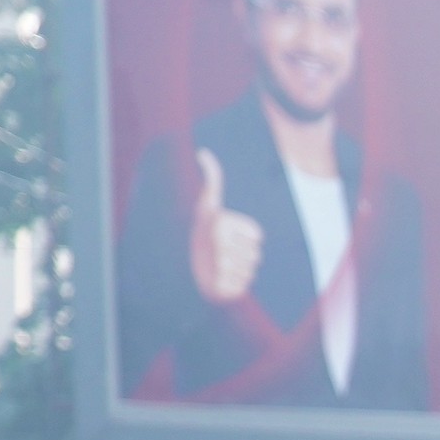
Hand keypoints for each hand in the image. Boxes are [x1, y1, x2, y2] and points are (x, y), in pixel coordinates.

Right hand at [189, 148, 263, 303]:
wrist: (181, 267)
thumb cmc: (202, 231)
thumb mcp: (207, 204)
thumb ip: (212, 178)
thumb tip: (204, 152)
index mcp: (222, 223)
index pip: (258, 235)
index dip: (246, 237)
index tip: (226, 234)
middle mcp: (220, 243)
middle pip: (257, 254)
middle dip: (244, 254)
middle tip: (223, 252)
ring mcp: (220, 265)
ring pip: (251, 271)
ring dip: (240, 269)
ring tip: (222, 264)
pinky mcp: (222, 287)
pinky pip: (244, 287)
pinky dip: (235, 286)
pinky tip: (221, 278)